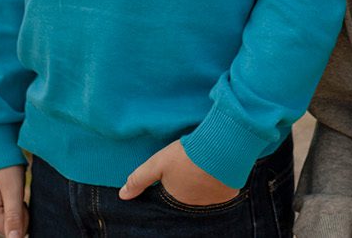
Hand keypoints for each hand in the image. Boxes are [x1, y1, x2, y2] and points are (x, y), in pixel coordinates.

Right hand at [0, 164, 27, 237]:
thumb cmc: (5, 167)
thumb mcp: (13, 190)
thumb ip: (14, 217)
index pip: (14, 231)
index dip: (23, 216)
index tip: (20, 199)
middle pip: (12, 227)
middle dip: (21, 212)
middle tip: (17, 192)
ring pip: (11, 221)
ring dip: (17, 208)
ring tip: (13, 190)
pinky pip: (7, 215)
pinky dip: (13, 205)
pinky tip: (10, 192)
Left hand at [119, 139, 240, 205]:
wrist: (223, 147)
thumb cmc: (188, 155)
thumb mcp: (158, 163)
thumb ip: (139, 179)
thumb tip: (122, 195)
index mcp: (175, 198)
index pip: (169, 195)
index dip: (169, 183)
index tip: (173, 173)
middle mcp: (193, 204)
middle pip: (187, 194)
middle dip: (186, 183)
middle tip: (189, 166)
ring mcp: (212, 201)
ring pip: (204, 193)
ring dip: (202, 182)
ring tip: (202, 164)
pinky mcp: (229, 194)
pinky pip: (221, 191)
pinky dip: (218, 182)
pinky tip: (217, 169)